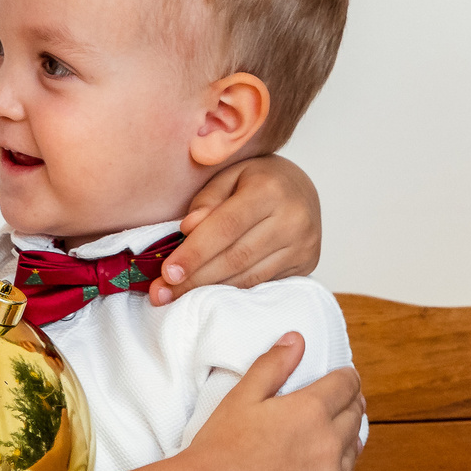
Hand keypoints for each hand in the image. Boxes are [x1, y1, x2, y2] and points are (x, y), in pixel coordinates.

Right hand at [100, 334, 362, 470]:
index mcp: (311, 410)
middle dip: (346, 407)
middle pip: (355, 416)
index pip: (348, 385)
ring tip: (323, 444)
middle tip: (332, 408)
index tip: (341, 381)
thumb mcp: (242, 396)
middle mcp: (329, 443)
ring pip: (355, 453)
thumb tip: (296, 340)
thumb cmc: (219, 449)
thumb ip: (273, 365)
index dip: (345, 379)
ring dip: (344, 444)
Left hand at [150, 153, 322, 302]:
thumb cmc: (256, 179)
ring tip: (176, 296)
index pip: (226, 227)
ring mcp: (304, 244)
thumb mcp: (228, 175)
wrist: (301, 187)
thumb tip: (188, 229)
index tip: (167, 272)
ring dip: (209, 290)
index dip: (195, 252)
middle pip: (236, 257)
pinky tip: (207, 293)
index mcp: (269, 189)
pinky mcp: (307, 263)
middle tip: (162, 293)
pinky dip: (231, 289)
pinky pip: (262, 282)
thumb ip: (207, 199)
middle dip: (195, 278)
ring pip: (248, 276)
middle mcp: (293, 218)